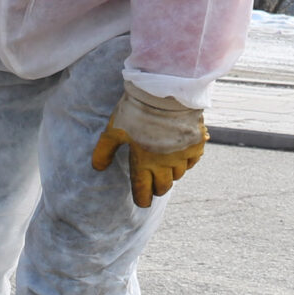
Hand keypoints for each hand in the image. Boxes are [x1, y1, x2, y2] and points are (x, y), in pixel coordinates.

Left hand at [90, 83, 205, 208]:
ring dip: (171, 174)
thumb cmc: (135, 111)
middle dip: (157, 188)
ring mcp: (182, 154)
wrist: (164, 92)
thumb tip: (97, 168)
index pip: (143, 189)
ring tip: (165, 168)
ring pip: (178, 174)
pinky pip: (193, 161)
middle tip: (153, 186)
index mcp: (144, 162)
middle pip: (163, 187)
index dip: (142, 198)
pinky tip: (180, 156)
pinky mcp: (196, 143)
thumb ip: (104, 150)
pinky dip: (186, 162)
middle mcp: (165, 163)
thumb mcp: (114, 130)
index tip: (143, 202)